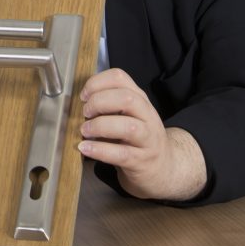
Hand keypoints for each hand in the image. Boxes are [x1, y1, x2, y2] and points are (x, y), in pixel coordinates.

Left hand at [78, 67, 206, 201]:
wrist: (163, 167)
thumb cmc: (137, 139)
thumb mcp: (128, 115)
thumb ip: (110, 105)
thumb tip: (81, 101)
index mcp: (140, 99)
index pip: (120, 78)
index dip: (97, 83)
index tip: (83, 96)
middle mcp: (147, 116)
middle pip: (126, 98)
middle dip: (99, 102)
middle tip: (85, 113)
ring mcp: (147, 139)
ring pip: (128, 127)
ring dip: (100, 126)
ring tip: (85, 131)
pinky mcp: (141, 161)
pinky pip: (121, 154)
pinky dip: (99, 150)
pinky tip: (85, 148)